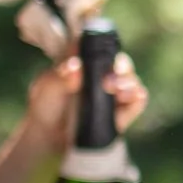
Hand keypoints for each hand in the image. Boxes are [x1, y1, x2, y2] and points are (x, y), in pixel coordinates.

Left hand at [22, 50, 148, 150]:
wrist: (49, 138)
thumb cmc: (45, 106)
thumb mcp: (45, 89)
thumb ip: (59, 77)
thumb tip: (75, 67)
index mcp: (84, 59)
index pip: (99, 44)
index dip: (104, 44)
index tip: (103, 52)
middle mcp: (102, 72)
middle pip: (120, 61)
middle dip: (121, 67)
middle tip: (108, 80)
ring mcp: (114, 92)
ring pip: (131, 80)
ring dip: (129, 83)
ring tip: (118, 92)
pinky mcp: (123, 111)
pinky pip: (137, 101)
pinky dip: (138, 97)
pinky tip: (132, 98)